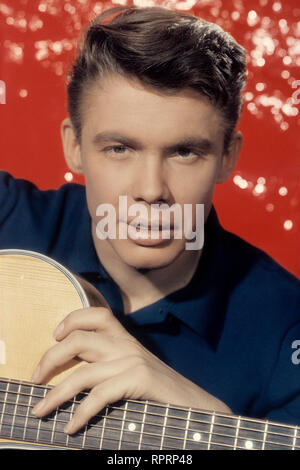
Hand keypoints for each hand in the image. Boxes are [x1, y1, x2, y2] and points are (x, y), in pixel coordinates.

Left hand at [31, 306, 230, 433]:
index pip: (97, 314)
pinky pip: (98, 396)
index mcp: (127, 339)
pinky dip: (80, 413)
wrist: (196, 406)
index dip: (72, 319)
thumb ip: (112, 366)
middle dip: (50, 360)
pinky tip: (71, 427)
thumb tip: (75, 378)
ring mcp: (132, 362)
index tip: (54, 336)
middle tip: (35, 380)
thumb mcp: (134, 370)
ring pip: (82, 372)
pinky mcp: (138, 381)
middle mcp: (127, 345)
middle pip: (78, 340)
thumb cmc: (160, 392)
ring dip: (55, 395)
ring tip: (41, 410)